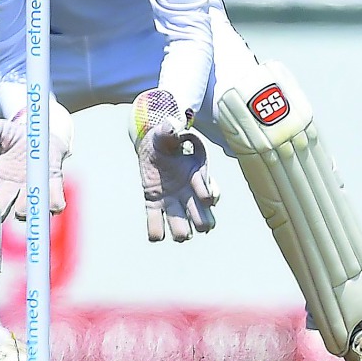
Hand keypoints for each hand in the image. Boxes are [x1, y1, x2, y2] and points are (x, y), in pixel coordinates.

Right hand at [1, 109, 71, 218]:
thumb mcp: (0, 129)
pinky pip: (54, 205)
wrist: (41, 136)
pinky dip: (53, 203)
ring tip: (27, 192)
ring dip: (24, 208)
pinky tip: (49, 190)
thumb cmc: (15, 135)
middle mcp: (9, 192)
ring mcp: (29, 195)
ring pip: (24, 212)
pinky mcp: (51, 190)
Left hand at [129, 89, 219, 241]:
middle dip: (203, 221)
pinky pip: (155, 221)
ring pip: (183, 224)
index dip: (209, 194)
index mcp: (196, 175)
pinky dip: (155, 230)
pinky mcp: (154, 204)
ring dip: (182, 231)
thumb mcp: (167, 132)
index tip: (207, 197)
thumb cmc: (165, 139)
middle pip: (202, 215)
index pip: (208, 190)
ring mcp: (172, 200)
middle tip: (200, 226)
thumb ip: (171, 130)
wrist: (153, 147)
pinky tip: (155, 236)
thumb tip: (173, 124)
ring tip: (181, 236)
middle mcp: (188, 193)